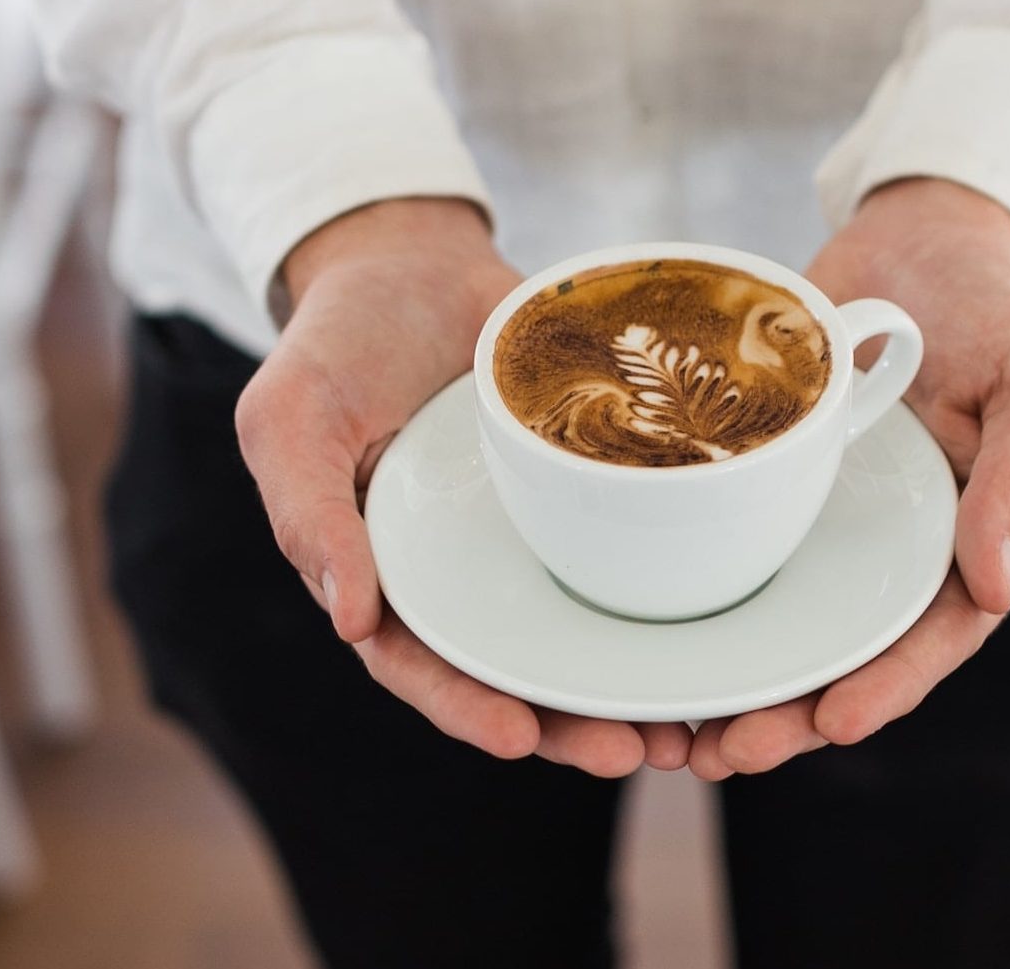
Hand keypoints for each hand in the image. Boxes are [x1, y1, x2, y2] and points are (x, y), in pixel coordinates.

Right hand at [235, 198, 692, 775]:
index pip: (426, 664)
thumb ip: (309, 515)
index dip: (469, 707)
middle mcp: (468, 569)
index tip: (523, 735)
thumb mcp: (290, 418)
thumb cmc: (336, 343)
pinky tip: (719, 619)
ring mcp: (532, 534)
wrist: (414, 262)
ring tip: (694, 723)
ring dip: (632, 679)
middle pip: (521, 668)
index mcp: (392, 574)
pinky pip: (629, 547)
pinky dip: (667, 591)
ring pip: (584, 625)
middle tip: (640, 748)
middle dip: (576, 721)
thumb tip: (350, 622)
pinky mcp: (588, 489)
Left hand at [689, 178, 1009, 778]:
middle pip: (842, 647)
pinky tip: (640, 624)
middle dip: (789, 709)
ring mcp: (826, 515)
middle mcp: (893, 544)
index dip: (884, 687)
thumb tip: (996, 586)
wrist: (924, 232)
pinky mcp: (770, 476)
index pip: (931, 635)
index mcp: (969, 540)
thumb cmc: (1003, 306)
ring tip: (671, 723)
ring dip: (733, 672)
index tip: (828, 724)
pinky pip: (730, 538)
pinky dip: (694, 587)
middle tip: (723, 751)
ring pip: (778, 612)